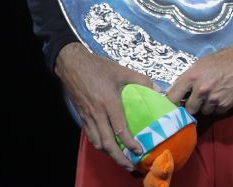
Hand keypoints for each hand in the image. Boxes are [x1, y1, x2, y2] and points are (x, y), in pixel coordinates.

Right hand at [55, 42, 155, 170]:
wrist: (73, 66)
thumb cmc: (99, 68)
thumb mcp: (123, 71)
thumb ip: (142, 81)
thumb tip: (159, 90)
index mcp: (109, 103)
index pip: (120, 129)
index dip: (129, 142)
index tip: (138, 150)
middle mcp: (98, 114)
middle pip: (107, 143)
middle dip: (118, 157)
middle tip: (130, 166)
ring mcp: (88, 117)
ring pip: (98, 142)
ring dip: (109, 154)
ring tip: (120, 160)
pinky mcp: (82, 117)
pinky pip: (91, 136)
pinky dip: (100, 145)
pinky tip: (108, 147)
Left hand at [165, 41, 232, 116]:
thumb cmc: (222, 59)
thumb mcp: (201, 64)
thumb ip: (189, 79)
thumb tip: (179, 94)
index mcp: (192, 76)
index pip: (172, 97)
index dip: (170, 104)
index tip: (171, 107)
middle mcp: (201, 89)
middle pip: (189, 108)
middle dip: (193, 104)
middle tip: (200, 98)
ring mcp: (214, 99)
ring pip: (203, 111)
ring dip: (207, 106)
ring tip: (215, 94)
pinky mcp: (225, 105)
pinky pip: (217, 112)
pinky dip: (219, 107)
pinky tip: (224, 96)